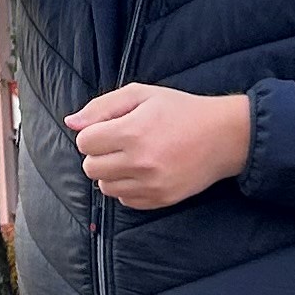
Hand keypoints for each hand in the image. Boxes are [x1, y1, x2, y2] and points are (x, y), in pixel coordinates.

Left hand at [68, 82, 251, 208]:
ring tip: (130, 157)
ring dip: (110, 172)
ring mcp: (151, 184)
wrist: (222, 136)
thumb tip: (71, 123)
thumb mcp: (140, 94)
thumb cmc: (179, 110)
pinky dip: (126, 187)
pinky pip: (125, 200)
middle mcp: (140, 162)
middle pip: (91, 168)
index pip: (85, 142)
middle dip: (98, 154)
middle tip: (118, 143)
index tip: (108, 128)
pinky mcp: (161, 200)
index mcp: (132, 131)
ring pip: (104, 187)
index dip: (92, 133)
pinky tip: (141, 171)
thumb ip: (101, 107)